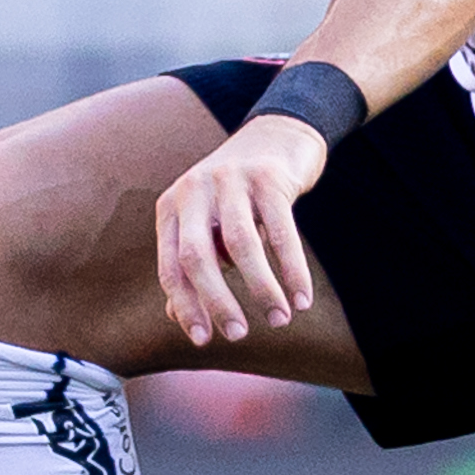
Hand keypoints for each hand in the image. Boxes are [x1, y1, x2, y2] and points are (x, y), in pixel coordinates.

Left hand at [156, 113, 328, 348]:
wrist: (277, 134)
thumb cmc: (237, 195)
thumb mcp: (208, 226)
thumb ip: (190, 267)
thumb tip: (176, 318)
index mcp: (172, 207)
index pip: (172, 266)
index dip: (186, 305)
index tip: (204, 339)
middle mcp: (194, 191)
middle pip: (198, 256)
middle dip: (217, 301)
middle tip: (238, 335)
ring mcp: (231, 180)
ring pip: (242, 244)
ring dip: (261, 289)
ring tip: (280, 320)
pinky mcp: (269, 177)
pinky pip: (282, 231)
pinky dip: (293, 269)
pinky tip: (302, 297)